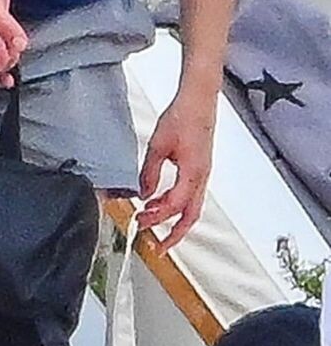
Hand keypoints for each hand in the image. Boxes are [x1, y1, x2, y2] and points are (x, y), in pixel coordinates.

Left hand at [138, 87, 216, 249]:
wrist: (198, 99)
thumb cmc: (183, 116)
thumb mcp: (158, 146)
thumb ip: (149, 173)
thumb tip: (143, 194)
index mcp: (193, 172)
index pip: (175, 205)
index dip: (158, 218)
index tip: (141, 223)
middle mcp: (201, 176)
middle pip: (191, 216)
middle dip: (174, 234)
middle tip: (157, 246)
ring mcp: (203, 173)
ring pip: (191, 207)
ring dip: (171, 217)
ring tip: (150, 219)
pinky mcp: (200, 168)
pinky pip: (190, 194)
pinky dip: (175, 203)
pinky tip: (158, 200)